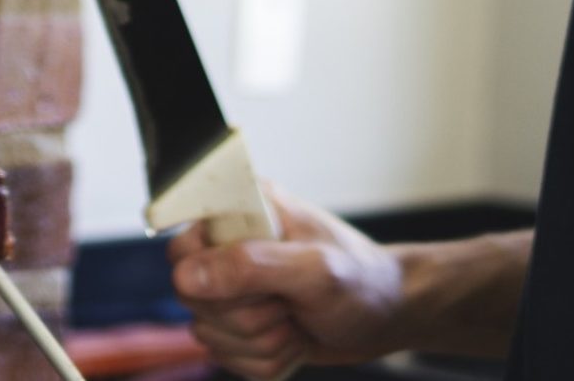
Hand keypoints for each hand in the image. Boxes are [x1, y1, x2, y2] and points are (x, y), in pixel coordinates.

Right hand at [167, 182, 403, 378]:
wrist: (390, 315)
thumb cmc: (363, 280)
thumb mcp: (315, 270)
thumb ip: (250, 266)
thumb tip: (186, 276)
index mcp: (244, 213)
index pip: (182, 247)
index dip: (208, 277)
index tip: (255, 286)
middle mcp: (232, 248)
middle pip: (192, 299)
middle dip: (249, 316)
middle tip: (289, 303)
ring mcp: (236, 291)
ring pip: (209, 336)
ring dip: (262, 342)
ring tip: (298, 319)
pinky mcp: (243, 328)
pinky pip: (230, 360)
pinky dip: (268, 360)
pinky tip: (296, 338)